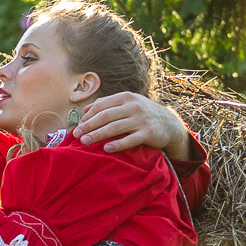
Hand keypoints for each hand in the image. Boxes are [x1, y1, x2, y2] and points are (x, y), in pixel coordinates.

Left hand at [74, 92, 191, 159]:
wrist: (169, 123)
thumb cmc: (143, 113)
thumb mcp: (128, 103)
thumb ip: (108, 104)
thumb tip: (86, 109)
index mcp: (126, 97)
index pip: (102, 105)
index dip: (88, 116)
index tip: (78, 126)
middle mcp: (133, 106)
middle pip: (106, 116)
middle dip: (89, 125)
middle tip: (76, 135)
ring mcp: (141, 119)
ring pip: (115, 127)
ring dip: (98, 135)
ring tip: (85, 142)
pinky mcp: (148, 133)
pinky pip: (130, 140)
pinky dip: (118, 144)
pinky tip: (106, 149)